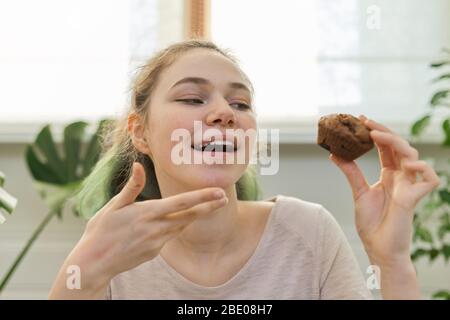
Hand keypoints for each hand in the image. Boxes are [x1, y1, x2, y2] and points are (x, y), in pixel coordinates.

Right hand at [49, 162, 227, 298]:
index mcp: (148, 213)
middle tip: (224, 198)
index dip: (202, 197)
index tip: (218, 192)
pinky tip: (169, 223)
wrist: (94, 262)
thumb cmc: (101, 230)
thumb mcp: (114, 205)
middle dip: (209, 207)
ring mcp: (157, 242)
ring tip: (208, 206)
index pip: (182, 203)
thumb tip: (139, 165)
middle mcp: (156, 228)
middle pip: (190, 216)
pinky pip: (169, 236)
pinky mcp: (155, 252)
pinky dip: (173, 227)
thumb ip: (132, 186)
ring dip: (194, 216)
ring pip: (181, 226)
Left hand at [329, 115, 439, 265]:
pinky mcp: (415, 198)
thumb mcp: (359, 192)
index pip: (385, 148)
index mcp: (389, 175)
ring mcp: (409, 186)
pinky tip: (407, 164)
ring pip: (413, 156)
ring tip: (376, 136)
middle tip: (366, 122)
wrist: (378, 248)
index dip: (376, 133)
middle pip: (399, 147)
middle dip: (384, 132)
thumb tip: (334, 154)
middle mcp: (401, 177)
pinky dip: (422, 168)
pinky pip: (429, 179)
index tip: (362, 119)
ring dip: (396, 143)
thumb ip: (351, 172)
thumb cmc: (372, 224)